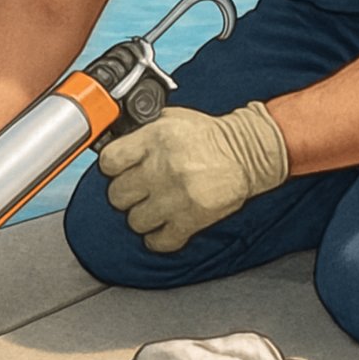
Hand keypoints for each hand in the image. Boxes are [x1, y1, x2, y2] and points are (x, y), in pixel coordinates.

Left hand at [98, 102, 287, 252]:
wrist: (248, 152)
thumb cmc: (211, 136)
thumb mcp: (172, 118)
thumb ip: (142, 132)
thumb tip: (116, 143)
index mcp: (155, 138)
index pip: (109, 161)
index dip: (111, 168)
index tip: (118, 170)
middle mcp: (163, 167)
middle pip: (118, 195)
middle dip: (125, 194)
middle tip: (138, 191)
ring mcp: (176, 196)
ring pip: (135, 221)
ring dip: (142, 217)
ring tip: (153, 208)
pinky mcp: (191, 219)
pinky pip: (158, 241)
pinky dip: (158, 238)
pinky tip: (163, 227)